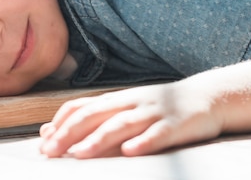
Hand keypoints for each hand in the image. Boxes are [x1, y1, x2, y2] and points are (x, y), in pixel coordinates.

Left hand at [39, 82, 222, 158]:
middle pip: (95, 114)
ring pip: (122, 124)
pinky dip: (143, 142)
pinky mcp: (176, 125)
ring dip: (99, 139)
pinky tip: (131, 152)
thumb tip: (49, 131)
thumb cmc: (158, 109)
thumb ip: (92, 118)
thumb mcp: (124, 109)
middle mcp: (131, 102)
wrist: (206, 97)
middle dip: (70, 133)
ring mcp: (153, 112)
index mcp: (116, 99)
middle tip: (50, 151)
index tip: (44, 141)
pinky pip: (158, 134)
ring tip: (80, 154)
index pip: (81, 106)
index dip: (61, 123)